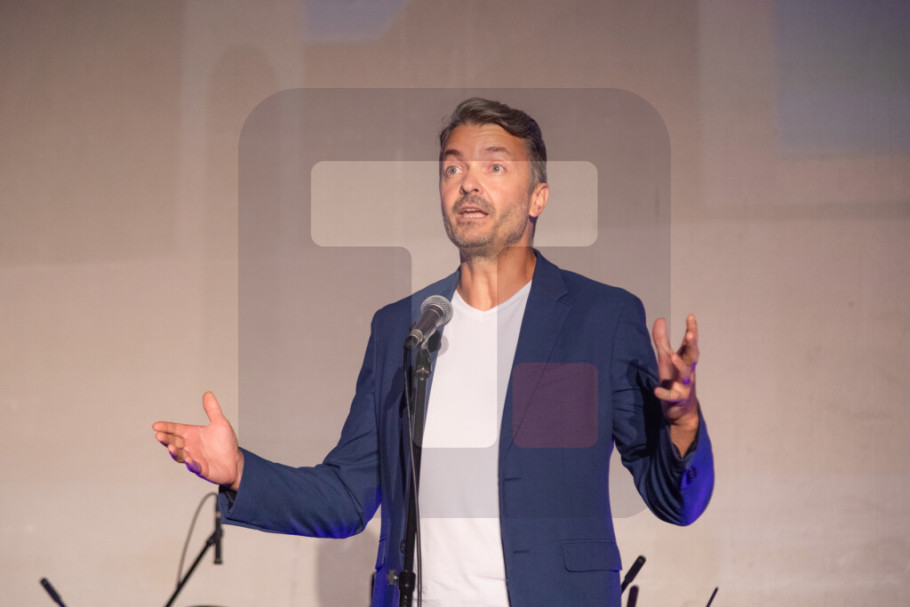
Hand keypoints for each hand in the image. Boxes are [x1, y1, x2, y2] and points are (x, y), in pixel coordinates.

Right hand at [153, 392, 243, 489]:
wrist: (235, 462)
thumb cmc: (225, 443)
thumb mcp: (220, 423)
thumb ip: (213, 409)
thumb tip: (208, 393)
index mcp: (191, 434)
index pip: (175, 429)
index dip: (166, 427)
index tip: (156, 425)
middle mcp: (190, 446)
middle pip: (174, 442)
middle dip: (166, 439)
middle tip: (159, 435)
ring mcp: (194, 458)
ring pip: (180, 455)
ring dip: (175, 452)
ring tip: (171, 447)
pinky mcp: (201, 469)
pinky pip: (194, 467)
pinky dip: (191, 464)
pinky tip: (189, 460)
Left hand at [652, 314, 699, 438]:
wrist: (681, 410)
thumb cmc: (674, 379)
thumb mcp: (666, 358)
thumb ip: (662, 340)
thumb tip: (660, 318)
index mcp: (686, 360)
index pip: (690, 343)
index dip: (692, 330)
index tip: (690, 316)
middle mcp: (688, 371)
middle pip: (692, 356)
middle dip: (692, 346)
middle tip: (690, 334)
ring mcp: (684, 385)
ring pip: (685, 375)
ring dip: (680, 365)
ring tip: (673, 357)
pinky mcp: (676, 399)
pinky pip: (671, 396)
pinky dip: (664, 393)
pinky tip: (656, 390)